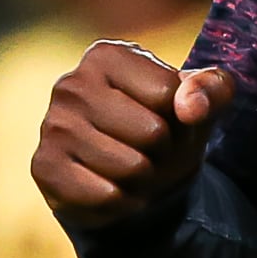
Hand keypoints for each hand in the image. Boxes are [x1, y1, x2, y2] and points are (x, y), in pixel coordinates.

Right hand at [35, 41, 229, 230]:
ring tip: (133, 170)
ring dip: (146, 180)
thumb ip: (212, 90)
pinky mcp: (44, 167)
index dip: (180, 116)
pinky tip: (113, 190)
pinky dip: (123, 202)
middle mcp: (71, 84)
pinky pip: (106, 195)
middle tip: (150, 151)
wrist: (132, 180)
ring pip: (132, 168)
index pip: (167, 92)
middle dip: (164, 151)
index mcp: (106, 55)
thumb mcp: (202, 103)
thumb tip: (190, 108)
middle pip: (152, 131)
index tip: (165, 118)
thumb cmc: (167, 129)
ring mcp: (53, 126)